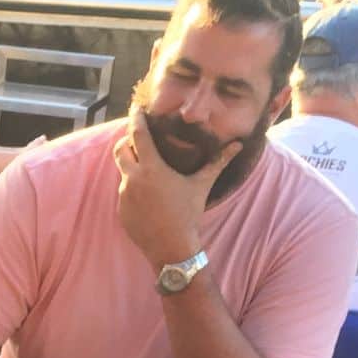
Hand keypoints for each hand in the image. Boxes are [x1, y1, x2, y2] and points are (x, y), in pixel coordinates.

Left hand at [112, 110, 232, 270]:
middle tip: (139, 142)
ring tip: (149, 174)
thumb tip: (237, 144)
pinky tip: (148, 199)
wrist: (172, 248)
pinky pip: (123, 193)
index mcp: (152, 168)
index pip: (138, 135)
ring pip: (122, 172)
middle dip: (127, 142)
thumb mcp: (202, 185)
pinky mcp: (120, 211)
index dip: (136, 119)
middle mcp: (132, 179)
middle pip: (120, 149)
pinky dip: (133, 190)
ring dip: (132, 168)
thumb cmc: (188, 214)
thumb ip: (218, 162)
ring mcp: (123, 196)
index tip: (136, 110)